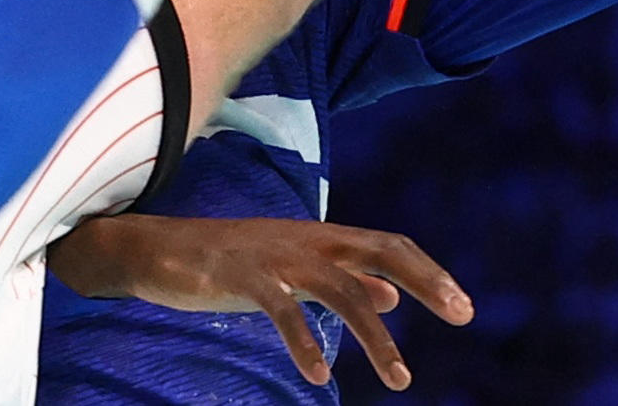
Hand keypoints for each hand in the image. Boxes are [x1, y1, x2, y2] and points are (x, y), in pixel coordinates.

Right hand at [47, 215, 472, 391]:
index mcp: (319, 238)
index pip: (387, 245)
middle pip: (379, 250)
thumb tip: (388, 293)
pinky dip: (304, 342)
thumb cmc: (226, 262)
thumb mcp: (291, 268)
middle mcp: (306, 240)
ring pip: (341, 288)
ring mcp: (276, 255)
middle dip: (425, 280)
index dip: (427, 271)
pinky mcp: (242, 275)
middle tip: (462, 314)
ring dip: (377, 335)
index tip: (462, 306)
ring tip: (401, 379)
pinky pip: (282, 310)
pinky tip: (319, 375)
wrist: (155, 250)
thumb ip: (340, 276)